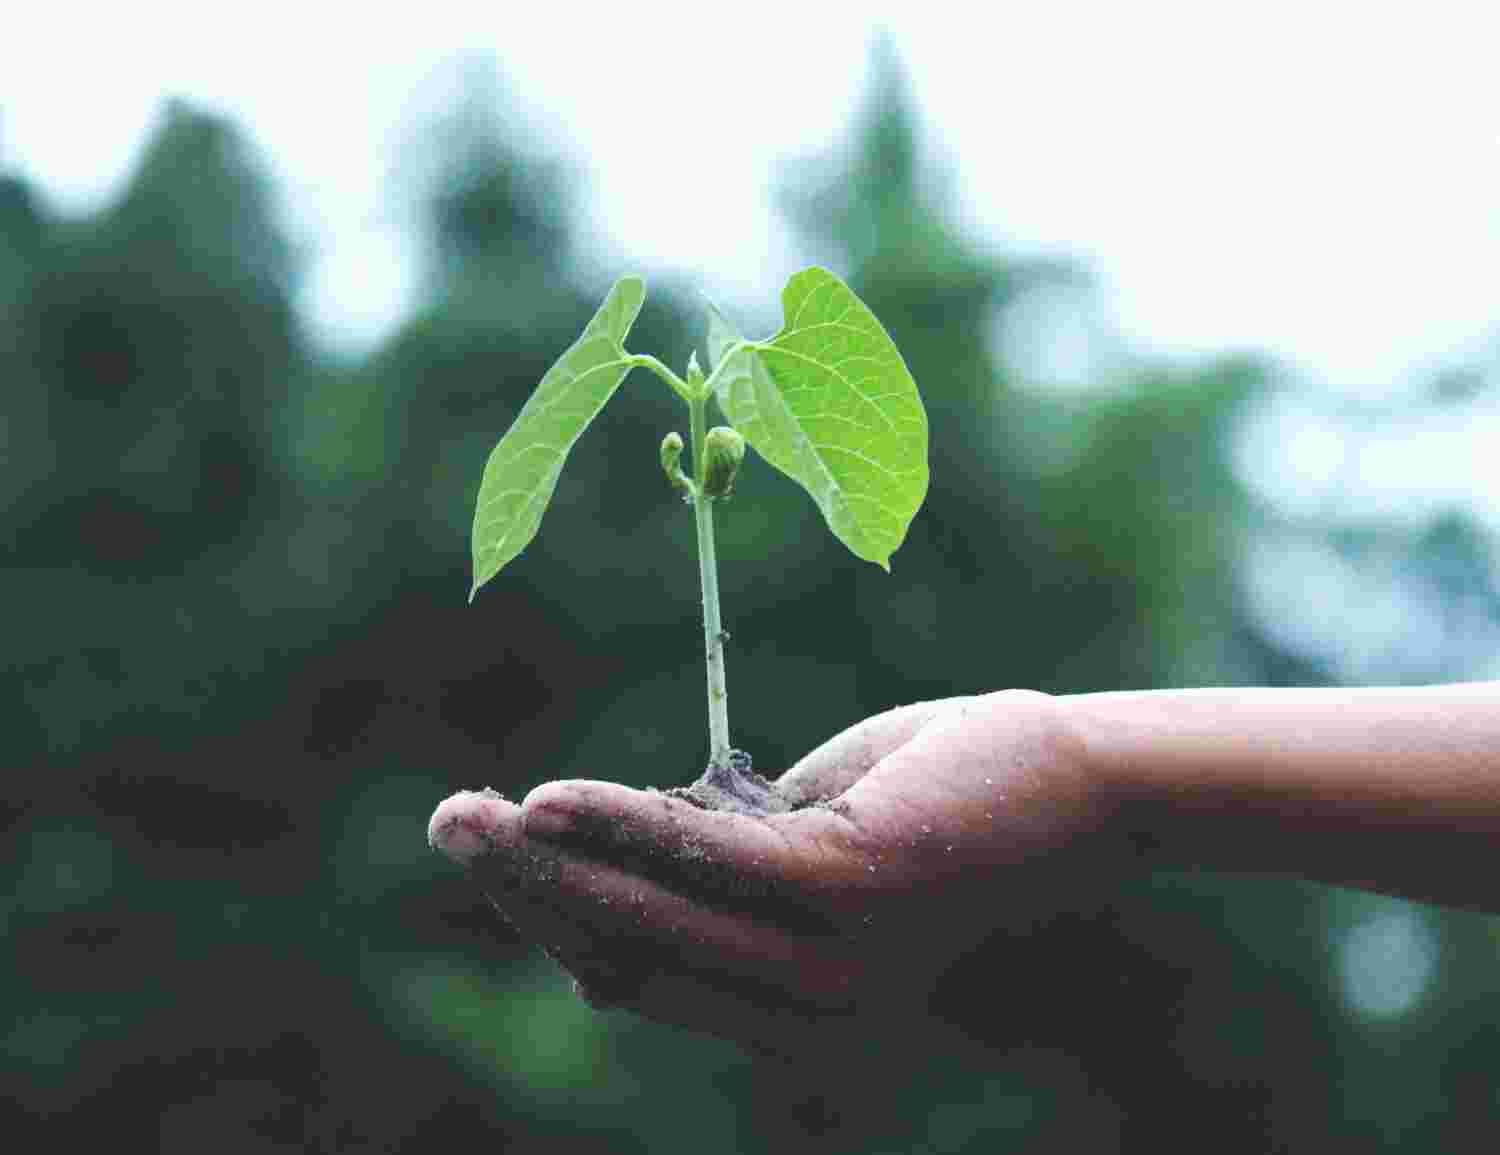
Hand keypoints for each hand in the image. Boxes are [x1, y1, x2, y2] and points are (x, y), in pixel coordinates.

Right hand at [428, 690, 1105, 1056]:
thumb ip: (732, 863)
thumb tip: (622, 852)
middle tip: (447, 825)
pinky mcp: (855, 890)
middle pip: (634, 953)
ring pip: (655, 913)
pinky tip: (551, 802)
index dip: (561, 921)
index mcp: (804, 1008)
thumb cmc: (952, 798)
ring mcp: (836, 958)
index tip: (502, 860)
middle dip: (529, 893)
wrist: (1091, 781)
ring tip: (470, 815)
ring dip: (549, 862)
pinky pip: (708, 862)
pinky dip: (621, 829)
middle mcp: (816, 1011)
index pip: (651, 974)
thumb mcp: (821, 837)